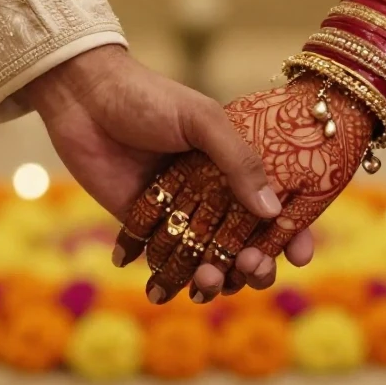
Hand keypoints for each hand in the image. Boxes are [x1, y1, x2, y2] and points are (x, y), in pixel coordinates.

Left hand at [114, 77, 374, 303]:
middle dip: (253, 266)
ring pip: (205, 259)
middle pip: (244, 243)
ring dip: (211, 279)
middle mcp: (213, 192)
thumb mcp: (202, 120)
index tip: (300, 257)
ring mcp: (179, 210)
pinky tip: (162, 287)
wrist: (85, 97)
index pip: (275, 207)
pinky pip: (160, 260)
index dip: (292, 234)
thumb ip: (238, 161)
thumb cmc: (150, 97)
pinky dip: (164, 280)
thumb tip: (272, 211)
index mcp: (236, 164)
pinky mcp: (142, 223)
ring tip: (204, 280)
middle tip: (249, 269)